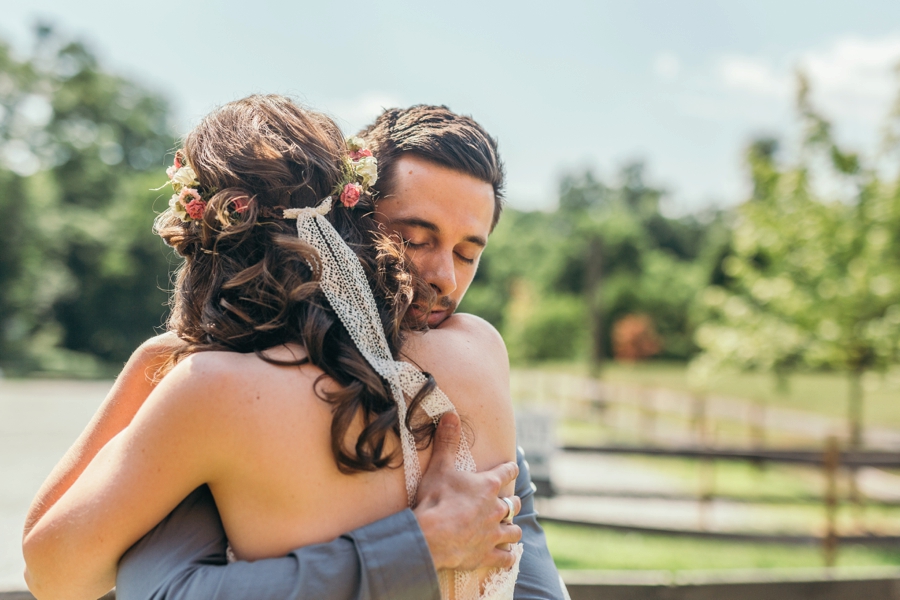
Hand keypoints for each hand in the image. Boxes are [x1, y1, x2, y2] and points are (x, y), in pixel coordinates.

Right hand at [413, 412, 521, 570]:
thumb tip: (450, 414)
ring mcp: (494, 533)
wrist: (431, 536)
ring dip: (512, 530)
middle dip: (512, 502)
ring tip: (509, 530)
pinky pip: (506, 557)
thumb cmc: (436, 499)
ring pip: (514, 531)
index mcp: (488, 486)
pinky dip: (508, 556)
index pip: (507, 472)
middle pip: (513, 504)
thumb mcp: (440, 466)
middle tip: (509, 503)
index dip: (510, 468)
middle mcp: (496, 509)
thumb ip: (448, 440)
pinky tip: (508, 556)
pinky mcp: (488, 555)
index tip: (512, 467)